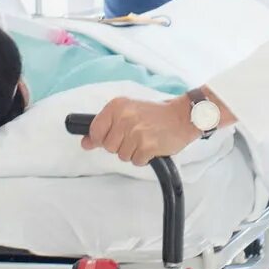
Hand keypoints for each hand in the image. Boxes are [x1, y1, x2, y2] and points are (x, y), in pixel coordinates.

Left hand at [80, 93, 196, 166]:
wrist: (182, 117)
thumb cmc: (155, 115)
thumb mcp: (127, 112)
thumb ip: (105, 127)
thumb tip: (85, 143)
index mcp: (117, 106)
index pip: (95, 131)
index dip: (101, 139)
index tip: (112, 137)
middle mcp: (124, 118)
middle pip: (108, 147)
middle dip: (120, 146)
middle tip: (135, 136)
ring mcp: (135, 133)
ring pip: (122, 156)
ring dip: (133, 152)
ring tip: (145, 139)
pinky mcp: (147, 146)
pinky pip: (136, 161)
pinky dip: (144, 158)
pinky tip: (152, 146)